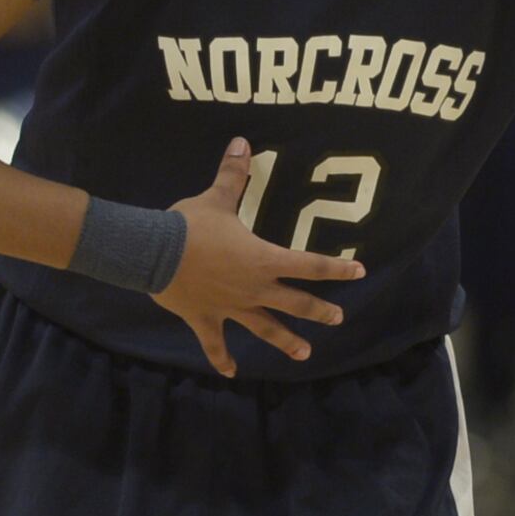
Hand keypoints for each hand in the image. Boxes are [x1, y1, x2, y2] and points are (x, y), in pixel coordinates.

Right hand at [153, 139, 364, 377]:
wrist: (155, 252)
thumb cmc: (190, 225)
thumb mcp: (216, 198)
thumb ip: (233, 175)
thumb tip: (242, 142)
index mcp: (263, 259)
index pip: (309, 264)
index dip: (336, 268)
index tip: (359, 272)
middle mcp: (255, 288)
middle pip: (295, 302)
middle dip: (319, 311)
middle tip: (338, 319)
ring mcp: (232, 307)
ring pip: (266, 328)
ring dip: (286, 342)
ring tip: (305, 354)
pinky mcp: (206, 319)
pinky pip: (216, 344)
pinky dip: (223, 359)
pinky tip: (232, 374)